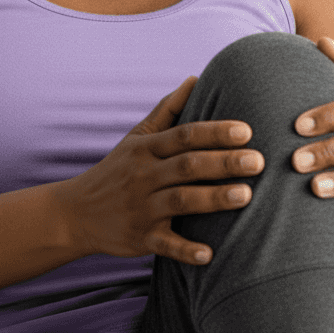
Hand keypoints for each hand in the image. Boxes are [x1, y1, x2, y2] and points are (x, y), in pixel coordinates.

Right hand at [53, 76, 263, 265]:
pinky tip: (209, 254)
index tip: (246, 131)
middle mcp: (144, 176)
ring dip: (213, 199)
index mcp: (146, 149)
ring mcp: (142, 208)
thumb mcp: (137, 137)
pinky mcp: (140, 238)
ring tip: (246, 196)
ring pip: (180, 202)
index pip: (184, 135)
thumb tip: (196, 78)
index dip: (215, 132)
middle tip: (258, 161)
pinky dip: (185, 251)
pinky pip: (164, 244)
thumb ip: (168, 109)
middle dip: (223, 163)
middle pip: (187, 166)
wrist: (75, 213)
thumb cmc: (117, 170)